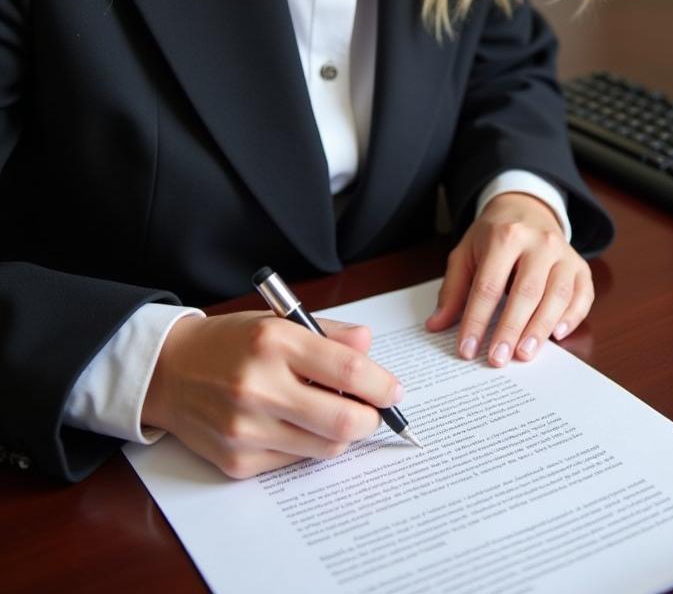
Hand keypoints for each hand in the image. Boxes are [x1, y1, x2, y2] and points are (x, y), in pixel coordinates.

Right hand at [142, 311, 403, 478]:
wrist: (167, 371)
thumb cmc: (231, 343)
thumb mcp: (279, 321)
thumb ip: (329, 334)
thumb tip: (370, 347)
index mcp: (273, 341)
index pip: (347, 368)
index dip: (381, 385)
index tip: (394, 391)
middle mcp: (258, 386)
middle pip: (342, 420)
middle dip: (371, 419)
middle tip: (376, 412)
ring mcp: (245, 429)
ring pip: (324, 447)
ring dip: (343, 435)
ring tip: (337, 415)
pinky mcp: (236, 461)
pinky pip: (294, 461)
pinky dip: (308, 446)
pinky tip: (298, 426)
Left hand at [425, 191, 593, 366]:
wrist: (527, 209)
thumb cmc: (494, 236)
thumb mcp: (466, 253)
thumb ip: (453, 289)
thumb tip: (437, 325)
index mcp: (505, 236)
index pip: (488, 285)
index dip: (477, 320)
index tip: (467, 349)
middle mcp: (539, 242)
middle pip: (526, 291)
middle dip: (511, 329)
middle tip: (497, 359)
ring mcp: (564, 253)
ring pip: (557, 295)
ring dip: (540, 329)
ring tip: (523, 354)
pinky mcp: (580, 265)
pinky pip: (583, 294)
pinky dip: (573, 317)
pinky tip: (558, 335)